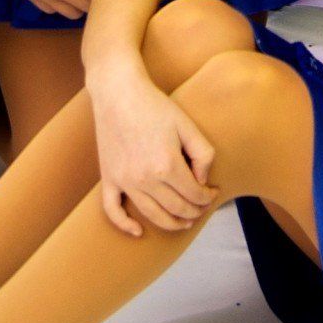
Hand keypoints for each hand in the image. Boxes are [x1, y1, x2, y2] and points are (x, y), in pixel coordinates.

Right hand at [92, 74, 216, 235]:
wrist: (118, 91)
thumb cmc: (154, 105)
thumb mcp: (187, 125)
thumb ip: (202, 155)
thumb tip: (202, 181)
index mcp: (167, 165)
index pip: (195, 195)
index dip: (208, 198)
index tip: (213, 193)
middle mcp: (145, 179)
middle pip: (177, 209)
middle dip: (194, 211)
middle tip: (201, 206)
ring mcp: (124, 180)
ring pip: (152, 215)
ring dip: (171, 223)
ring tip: (184, 221)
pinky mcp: (109, 178)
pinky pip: (113, 210)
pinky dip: (125, 225)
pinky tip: (139, 231)